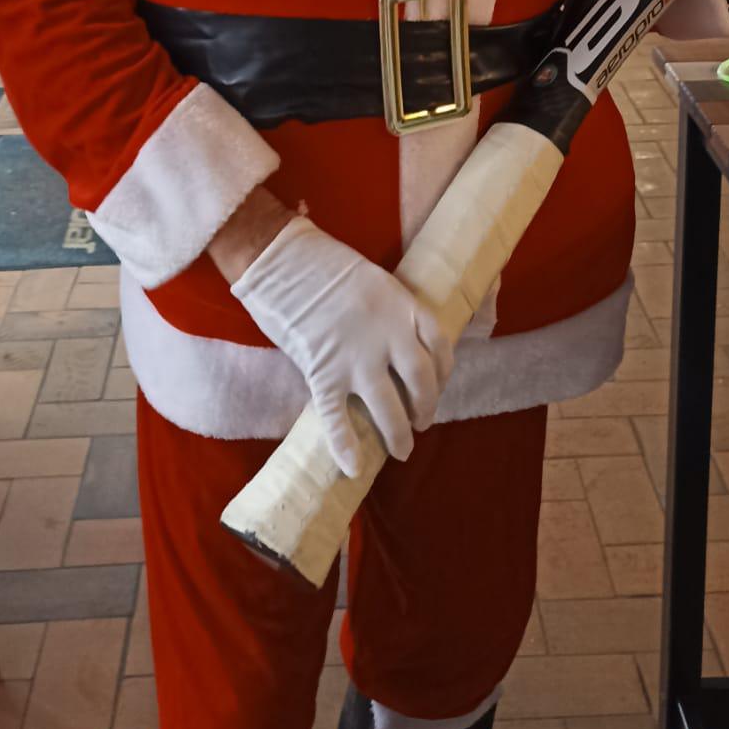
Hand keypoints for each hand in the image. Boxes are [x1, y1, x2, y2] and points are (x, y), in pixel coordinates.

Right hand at [231, 213, 453, 475]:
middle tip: (421, 422)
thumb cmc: (322, 264)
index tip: (439, 385)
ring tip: (402, 450)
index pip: (441, 345)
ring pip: (389, 406)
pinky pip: (337, 416)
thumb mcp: (372, 280)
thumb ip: (386, 313)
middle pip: (422, 381)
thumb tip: (391, 344)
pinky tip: (352, 466)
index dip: (444, 372)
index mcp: (404, 305)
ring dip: (399, 433)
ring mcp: (358, 357)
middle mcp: (390, 335)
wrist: (284, 262)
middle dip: (425, 407)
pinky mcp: (325, 372)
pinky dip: (345, 444)